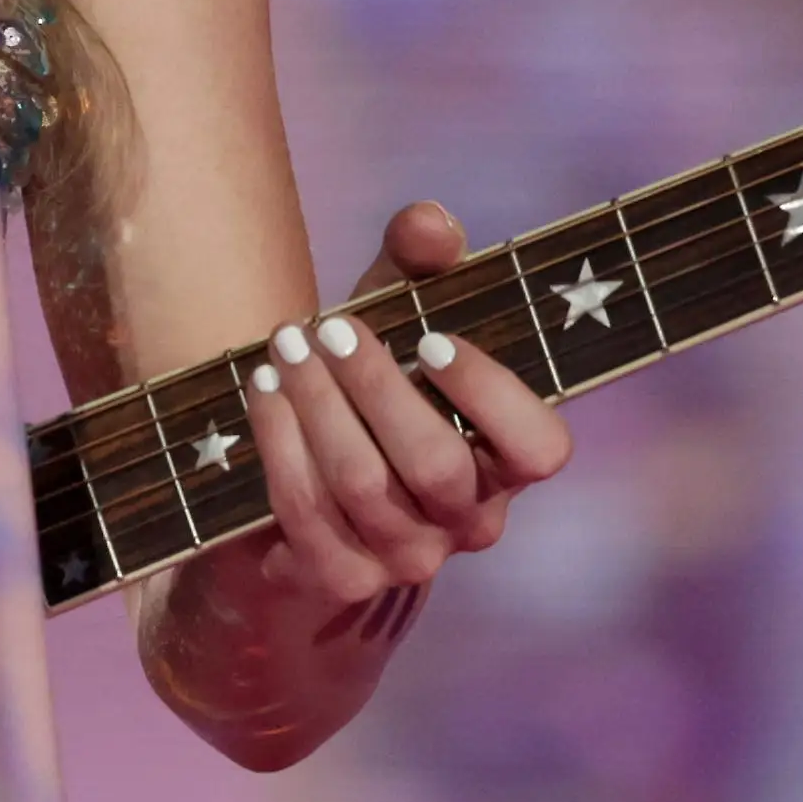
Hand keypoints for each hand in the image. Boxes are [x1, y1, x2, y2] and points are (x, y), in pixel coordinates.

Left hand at [244, 200, 572, 610]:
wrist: (301, 477)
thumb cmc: (371, 379)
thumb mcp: (396, 312)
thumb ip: (420, 262)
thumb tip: (430, 223)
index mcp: (507, 462)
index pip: (541, 450)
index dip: (492, 396)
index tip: (431, 339)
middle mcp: (470, 522)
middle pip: (436, 465)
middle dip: (376, 387)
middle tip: (329, 329)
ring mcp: (406, 560)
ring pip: (362, 484)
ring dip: (316, 405)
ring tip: (284, 346)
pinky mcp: (339, 578)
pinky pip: (305, 512)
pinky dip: (278, 443)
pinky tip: (261, 390)